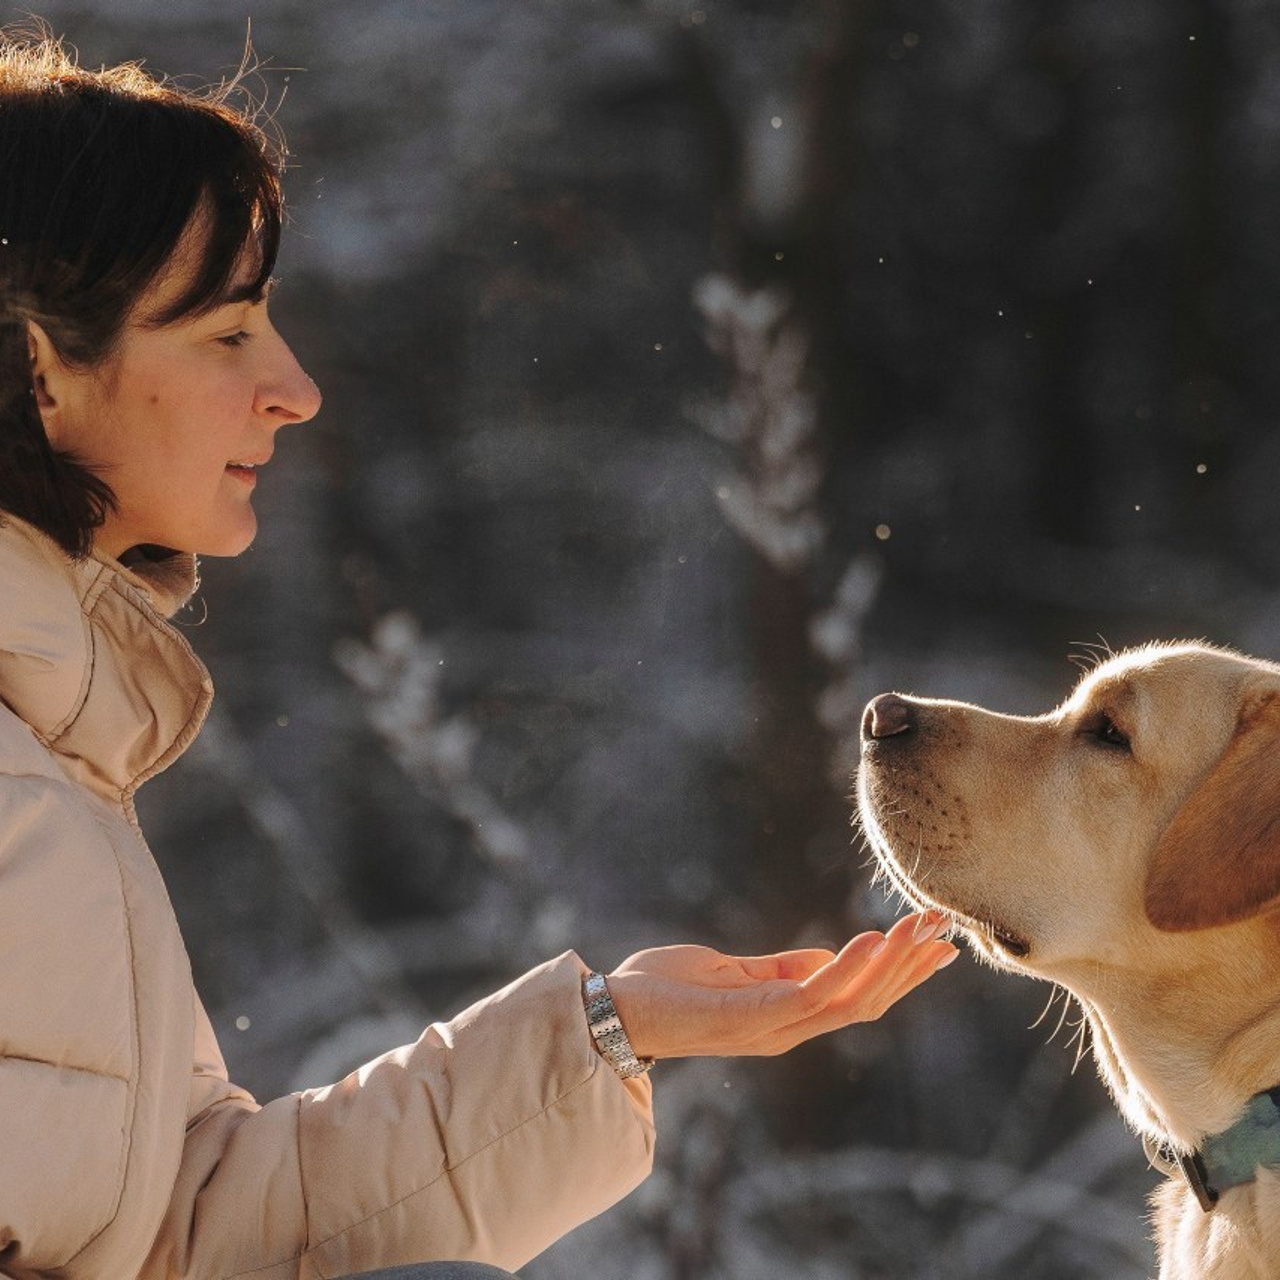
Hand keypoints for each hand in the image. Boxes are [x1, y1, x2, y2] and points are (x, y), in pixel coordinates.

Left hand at [605, 910, 957, 1060]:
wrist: (610, 1010)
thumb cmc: (665, 988)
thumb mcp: (731, 970)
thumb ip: (779, 968)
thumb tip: (828, 958)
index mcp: (786, 1016)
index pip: (860, 999)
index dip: (902, 974)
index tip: (939, 944)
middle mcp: (787, 1029)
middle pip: (867, 1003)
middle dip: (909, 967)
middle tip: (945, 929)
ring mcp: (771, 1028)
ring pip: (850, 1001)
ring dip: (889, 963)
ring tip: (919, 928)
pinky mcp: (750, 1019)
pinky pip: (811, 995)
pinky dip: (846, 969)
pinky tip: (869, 939)